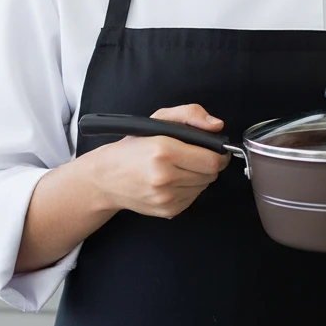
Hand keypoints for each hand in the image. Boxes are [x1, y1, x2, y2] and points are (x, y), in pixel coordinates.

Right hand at [85, 104, 229, 218]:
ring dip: (198, 176)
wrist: (106, 178)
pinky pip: (194, 198)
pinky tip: (173, 180)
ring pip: (204, 186)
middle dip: (208, 164)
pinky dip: (189, 188)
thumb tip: (217, 126)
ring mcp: (166, 197)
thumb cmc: (133, 147)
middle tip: (193, 156)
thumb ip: (190, 114)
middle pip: (211, 175)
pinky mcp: (168, 211)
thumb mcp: (158, 120)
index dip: (218, 154)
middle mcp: (165, 177)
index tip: (215, 149)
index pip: (211, 160)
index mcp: (163, 151)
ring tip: (179, 167)